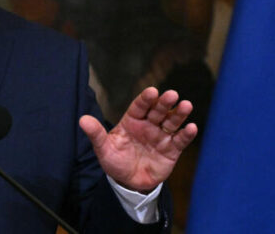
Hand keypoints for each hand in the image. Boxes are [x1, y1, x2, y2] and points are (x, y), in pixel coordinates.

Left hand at [79, 87, 196, 192]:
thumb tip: (82, 120)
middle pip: (158, 111)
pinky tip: (191, 127)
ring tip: (186, 106)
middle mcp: (148, 125)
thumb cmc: (115, 161)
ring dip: (179, 114)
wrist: (129, 182)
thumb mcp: (103, 148)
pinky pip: (180, 140)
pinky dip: (186, 134)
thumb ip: (96, 134)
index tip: (152, 92)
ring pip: (171, 122)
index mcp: (132, 121)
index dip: (146, 99)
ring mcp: (161, 136)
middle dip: (165, 103)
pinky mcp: (171, 149)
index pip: (139, 106)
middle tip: (172, 94)